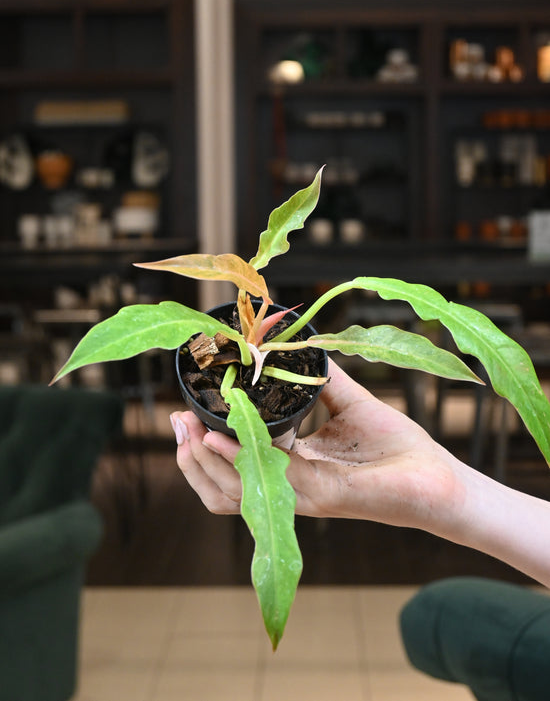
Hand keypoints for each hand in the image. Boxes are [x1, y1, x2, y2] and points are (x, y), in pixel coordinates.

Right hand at [171, 358, 462, 534]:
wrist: (437, 478)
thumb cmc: (396, 447)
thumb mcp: (348, 401)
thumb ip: (318, 376)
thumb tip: (292, 340)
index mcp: (289, 470)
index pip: (231, 468)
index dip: (201, 447)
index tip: (181, 413)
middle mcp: (288, 489)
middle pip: (219, 488)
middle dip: (190, 457)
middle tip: (175, 422)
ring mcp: (301, 497)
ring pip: (232, 491)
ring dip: (203, 461)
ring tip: (188, 430)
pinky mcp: (321, 496)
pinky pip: (268, 478)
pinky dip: (237, 459)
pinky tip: (221, 436)